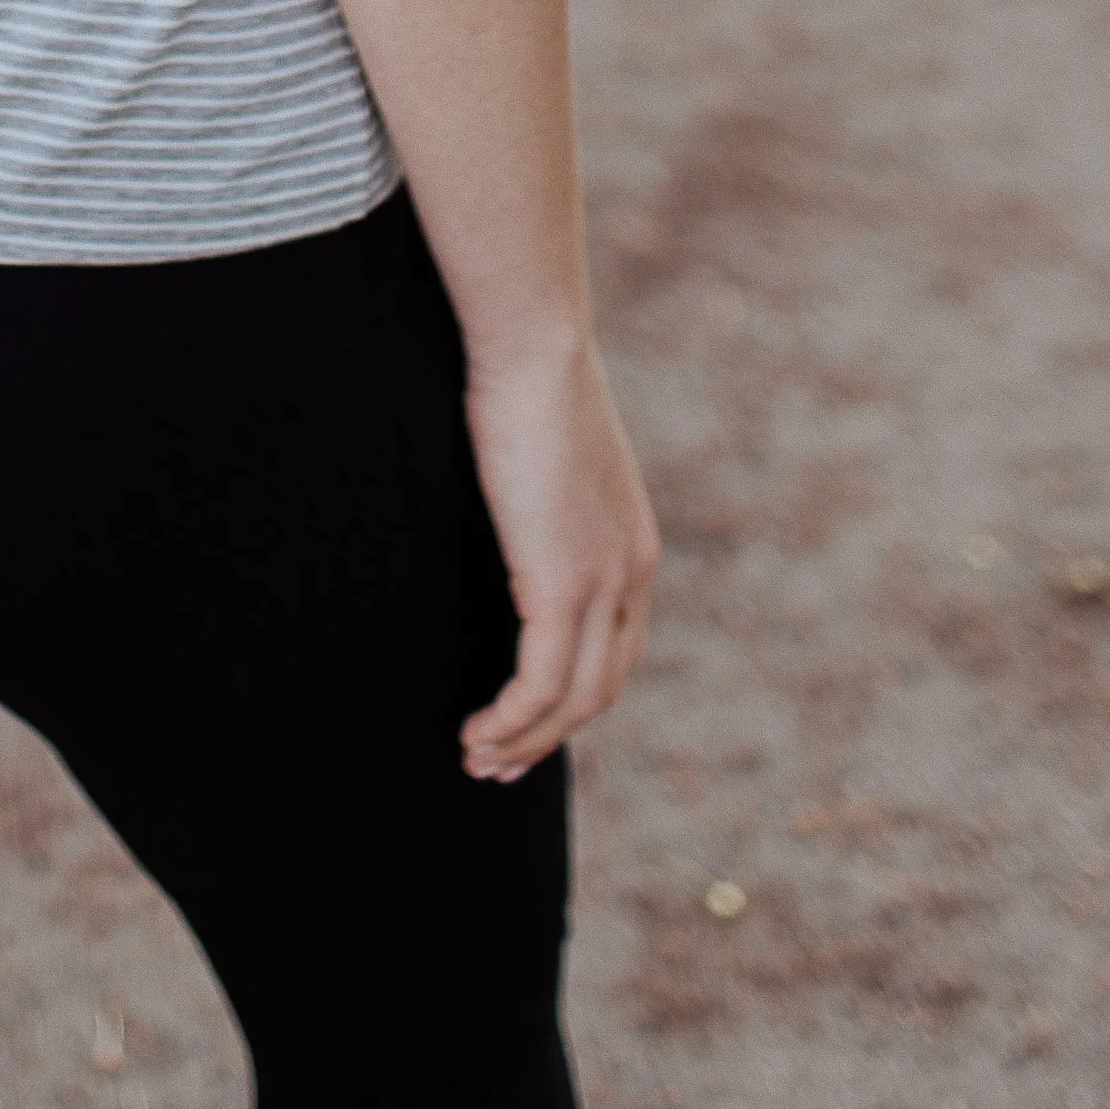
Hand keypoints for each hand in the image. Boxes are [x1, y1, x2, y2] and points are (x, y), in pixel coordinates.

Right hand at [459, 335, 658, 782]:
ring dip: (523, 741)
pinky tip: (475, 733)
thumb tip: (512, 505)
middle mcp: (632, 575)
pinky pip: (538, 684)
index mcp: (634, 547)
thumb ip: (545, 498)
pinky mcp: (563, 584)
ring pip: (572, 701)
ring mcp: (603, 583)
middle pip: (600, 687)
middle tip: (497, 761)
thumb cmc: (527, 381)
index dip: (574, 697)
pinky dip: (510, 721)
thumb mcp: (550, 456)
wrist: (536, 347)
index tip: (527, 723)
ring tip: (476, 759)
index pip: (616, 649)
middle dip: (548, 736)